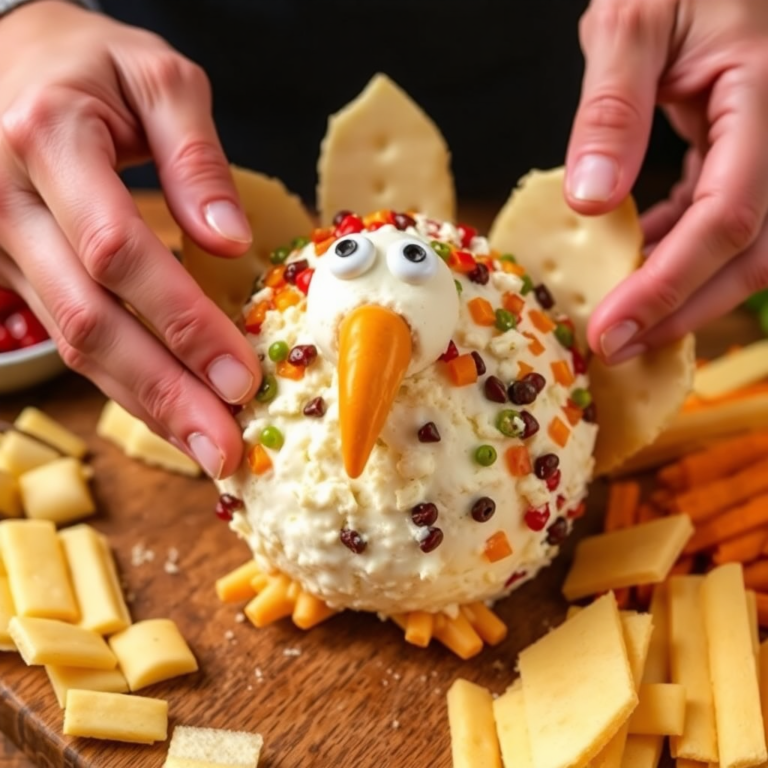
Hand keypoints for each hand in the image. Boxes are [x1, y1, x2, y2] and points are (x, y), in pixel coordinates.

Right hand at [0, 1, 260, 477]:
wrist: (6, 60)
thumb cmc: (87, 64)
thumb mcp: (156, 76)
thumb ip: (196, 156)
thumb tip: (229, 241)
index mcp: (48, 141)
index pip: (118, 251)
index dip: (182, 321)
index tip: (242, 372)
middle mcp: (9, 204)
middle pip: (90, 319)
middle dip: (164, 391)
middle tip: (224, 446)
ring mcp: (1, 246)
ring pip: (73, 342)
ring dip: (145, 403)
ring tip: (206, 449)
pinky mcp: (10, 272)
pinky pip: (67, 338)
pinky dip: (122, 382)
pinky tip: (167, 412)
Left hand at [565, 0, 767, 362]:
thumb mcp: (634, 21)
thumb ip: (612, 109)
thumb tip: (591, 199)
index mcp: (766, 101)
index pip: (728, 218)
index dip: (670, 284)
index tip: (612, 329)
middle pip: (753, 253)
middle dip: (681, 310)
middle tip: (616, 348)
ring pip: (748, 247)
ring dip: (683, 292)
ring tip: (621, 320)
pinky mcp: (752, 154)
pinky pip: (727, 219)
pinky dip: (681, 250)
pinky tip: (638, 258)